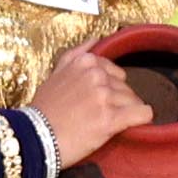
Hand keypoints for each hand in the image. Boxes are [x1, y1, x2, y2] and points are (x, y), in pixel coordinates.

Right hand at [30, 47, 150, 168]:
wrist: (34, 139)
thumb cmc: (43, 110)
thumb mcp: (54, 74)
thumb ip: (75, 55)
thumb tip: (95, 38)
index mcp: (85, 62)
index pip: (115, 73)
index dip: (108, 89)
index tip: (94, 102)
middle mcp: (96, 75)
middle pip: (125, 88)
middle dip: (117, 102)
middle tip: (97, 116)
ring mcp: (104, 96)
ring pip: (134, 101)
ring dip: (124, 113)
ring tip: (104, 125)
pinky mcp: (111, 118)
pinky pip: (143, 114)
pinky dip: (141, 120)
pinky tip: (129, 126)